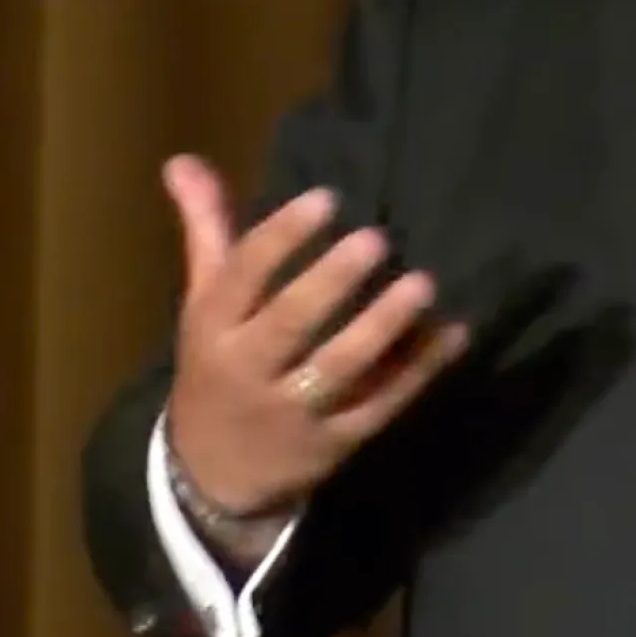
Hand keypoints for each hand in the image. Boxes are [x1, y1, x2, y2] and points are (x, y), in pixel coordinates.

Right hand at [159, 154, 468, 520]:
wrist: (212, 476)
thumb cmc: (215, 367)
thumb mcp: (201, 303)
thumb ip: (205, 229)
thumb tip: (182, 160)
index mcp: (213, 327)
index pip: (243, 276)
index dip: (281, 236)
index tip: (326, 197)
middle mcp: (248, 369)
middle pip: (290, 322)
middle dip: (332, 280)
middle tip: (377, 237)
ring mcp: (293, 411)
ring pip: (340, 367)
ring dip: (384, 325)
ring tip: (422, 283)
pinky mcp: (333, 443)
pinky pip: (380, 405)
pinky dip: (419, 371)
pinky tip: (453, 334)